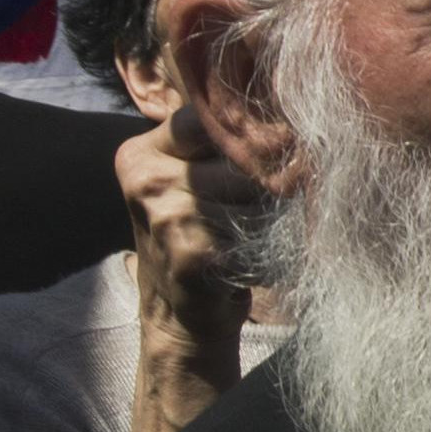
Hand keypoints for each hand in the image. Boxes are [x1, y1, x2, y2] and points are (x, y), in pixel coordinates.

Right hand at [115, 112, 271, 431]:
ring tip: (247, 232)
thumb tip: (288, 120)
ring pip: (255, 190)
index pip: (208, 117)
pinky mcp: (189, 248)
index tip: (274, 146)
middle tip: (258, 204)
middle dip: (266, 177)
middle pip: (240, 153)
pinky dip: (266, 241)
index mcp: (142, 152)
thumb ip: (225, 145)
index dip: (249, 131)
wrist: (184, 313)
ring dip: (269, 211)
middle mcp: (145, 177)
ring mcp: (163, 213)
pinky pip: (257, 227)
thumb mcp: (199, 180)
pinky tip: (245, 255)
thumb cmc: (202, 236)